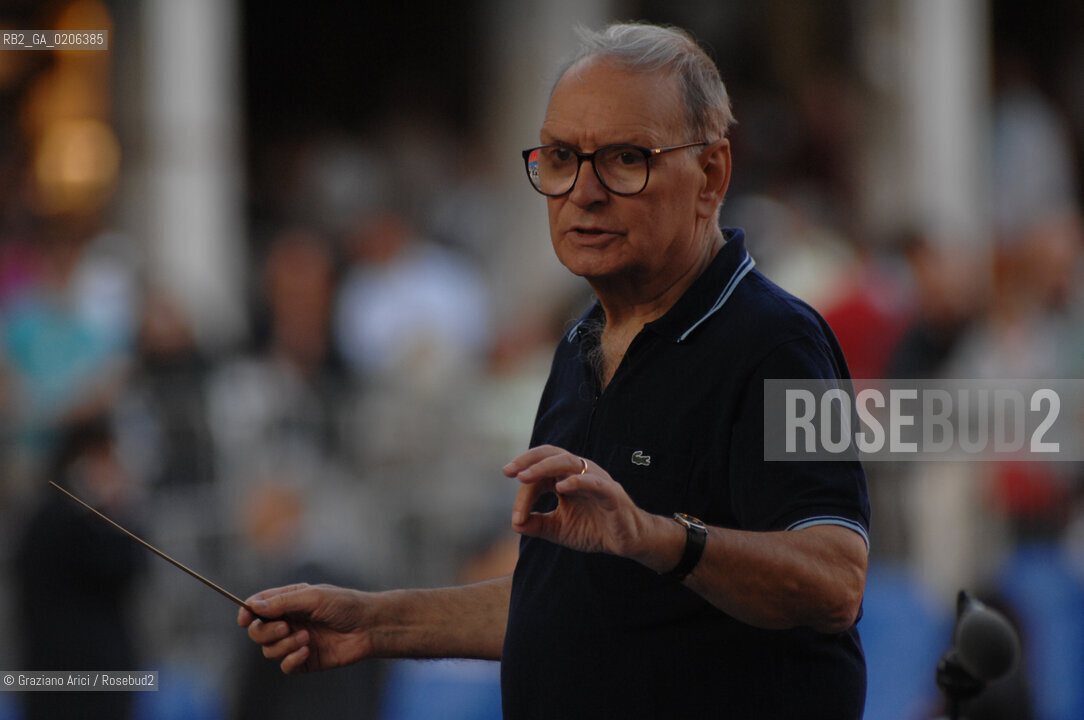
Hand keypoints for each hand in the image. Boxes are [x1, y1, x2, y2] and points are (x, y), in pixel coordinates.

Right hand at [238, 583, 374, 673]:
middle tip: (286, 626)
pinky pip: (285, 666)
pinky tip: (307, 650)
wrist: (369, 626)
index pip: (258, 607)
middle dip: (266, 631)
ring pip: (269, 650)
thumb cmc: (345, 605)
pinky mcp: (305, 660)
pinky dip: (291, 659)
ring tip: (306, 637)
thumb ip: (283, 602)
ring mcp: (295, 641)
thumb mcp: (313, 597)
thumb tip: (253, 606)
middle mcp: (289, 621)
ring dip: (283, 644)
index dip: (247, 612)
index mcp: (289, 602)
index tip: (244, 618)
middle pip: (258, 631)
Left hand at [503, 445, 651, 559]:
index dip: (524, 487)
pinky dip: (577, 481)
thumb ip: (538, 525)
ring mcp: (596, 480)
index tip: (515, 515)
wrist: (626, 542)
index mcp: (566, 477)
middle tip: (508, 471)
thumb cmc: (593, 529)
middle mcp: (580, 473)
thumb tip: (515, 524)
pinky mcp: (611, 493)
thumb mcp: (559, 529)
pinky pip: (594, 482)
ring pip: (568, 462)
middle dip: (528, 460)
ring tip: (525, 477)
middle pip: (551, 455)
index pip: (539, 473)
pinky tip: (561, 488)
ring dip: (543, 467)